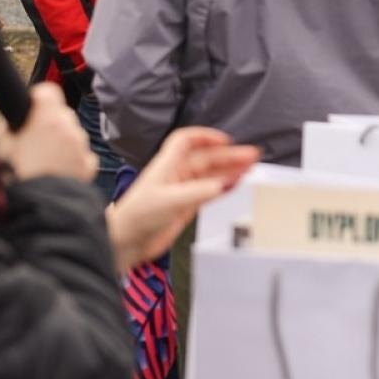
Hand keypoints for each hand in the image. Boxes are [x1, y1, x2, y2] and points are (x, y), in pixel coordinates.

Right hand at [4, 83, 96, 182]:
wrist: (37, 207)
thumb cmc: (14, 176)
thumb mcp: (0, 146)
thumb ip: (9, 126)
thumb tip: (13, 121)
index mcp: (47, 118)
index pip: (48, 91)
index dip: (38, 99)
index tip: (31, 109)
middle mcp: (69, 128)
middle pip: (62, 114)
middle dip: (50, 123)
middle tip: (35, 142)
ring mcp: (81, 146)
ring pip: (73, 134)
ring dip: (62, 142)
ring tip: (45, 162)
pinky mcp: (89, 164)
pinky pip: (82, 154)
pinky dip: (73, 160)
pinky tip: (57, 172)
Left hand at [107, 128, 258, 272]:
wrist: (127, 242)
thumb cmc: (136, 216)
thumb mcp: (170, 200)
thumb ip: (200, 192)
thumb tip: (225, 183)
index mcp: (168, 165)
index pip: (186, 140)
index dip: (206, 136)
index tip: (226, 139)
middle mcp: (176, 174)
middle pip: (206, 158)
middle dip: (229, 155)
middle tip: (251, 155)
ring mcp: (182, 190)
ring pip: (211, 175)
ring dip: (230, 170)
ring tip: (250, 167)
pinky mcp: (186, 206)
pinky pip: (210, 192)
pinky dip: (223, 187)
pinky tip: (235, 184)